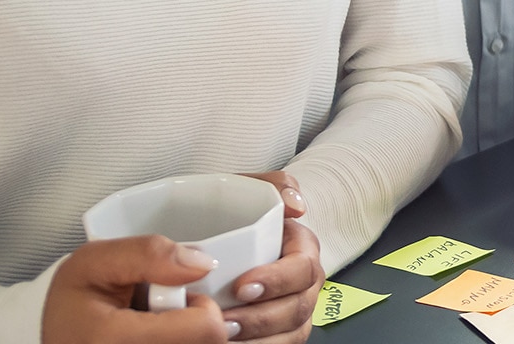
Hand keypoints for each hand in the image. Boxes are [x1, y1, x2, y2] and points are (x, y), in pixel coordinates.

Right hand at [41, 236, 227, 343]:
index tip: (176, 297)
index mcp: (118, 341)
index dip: (202, 306)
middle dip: (194, 321)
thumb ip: (148, 254)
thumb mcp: (93, 262)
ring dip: (189, 335)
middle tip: (158, 312)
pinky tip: (154, 338)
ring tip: (153, 326)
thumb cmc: (71, 311)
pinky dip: (183, 342)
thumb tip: (201, 262)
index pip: (207, 331)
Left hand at [226, 171, 320, 342]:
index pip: (303, 269)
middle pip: (298, 308)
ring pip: (290, 335)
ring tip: (223, 337)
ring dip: (259, 339)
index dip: (278, 281)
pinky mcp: (280, 333)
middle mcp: (304, 284)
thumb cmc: (233, 215)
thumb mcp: (249, 189)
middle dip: (262, 318)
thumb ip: (275, 186)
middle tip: (225, 320)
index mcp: (303, 249)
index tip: (242, 286)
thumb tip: (296, 206)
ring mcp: (294, 312)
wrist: (208, 239)